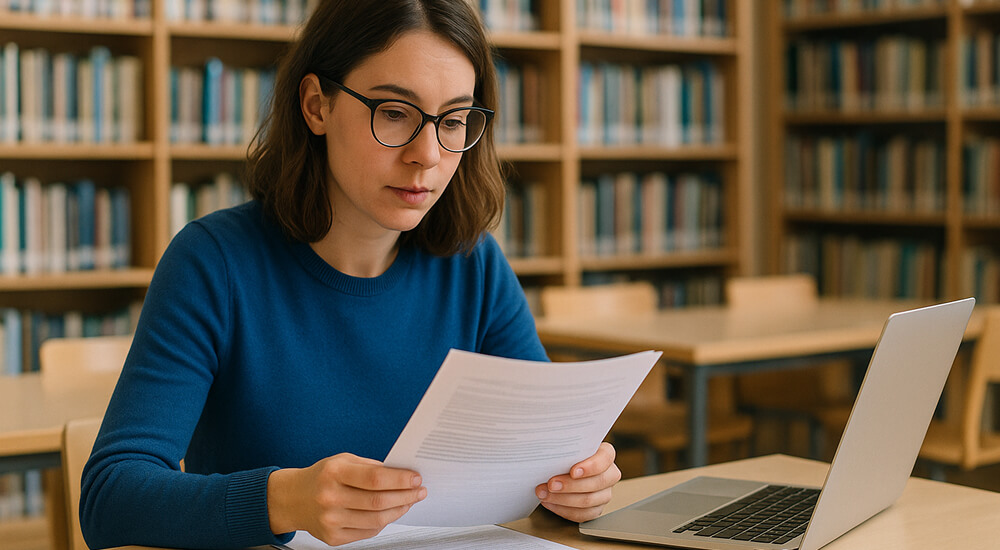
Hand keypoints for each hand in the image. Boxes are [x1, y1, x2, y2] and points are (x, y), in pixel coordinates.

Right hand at [267, 453, 425, 545]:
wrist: (293, 499)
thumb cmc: (323, 477)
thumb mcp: (343, 461)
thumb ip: (371, 467)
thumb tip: (402, 475)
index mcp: (334, 473)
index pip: (375, 478)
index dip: (400, 480)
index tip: (416, 478)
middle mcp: (330, 497)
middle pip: (378, 501)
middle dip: (405, 496)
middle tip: (420, 491)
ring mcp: (330, 520)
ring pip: (376, 520)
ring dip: (399, 511)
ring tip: (409, 502)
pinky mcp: (333, 538)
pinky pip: (368, 532)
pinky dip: (384, 522)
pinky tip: (391, 512)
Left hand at [535, 442, 620, 521]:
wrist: (561, 467)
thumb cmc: (565, 453)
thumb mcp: (566, 445)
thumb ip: (564, 444)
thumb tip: (548, 445)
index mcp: (606, 455)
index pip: (605, 459)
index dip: (591, 466)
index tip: (573, 471)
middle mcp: (609, 475)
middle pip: (597, 483)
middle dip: (571, 485)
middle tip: (551, 484)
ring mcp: (604, 494)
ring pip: (588, 501)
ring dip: (563, 499)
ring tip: (544, 494)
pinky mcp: (595, 509)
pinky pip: (581, 514)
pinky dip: (562, 509)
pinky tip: (549, 502)